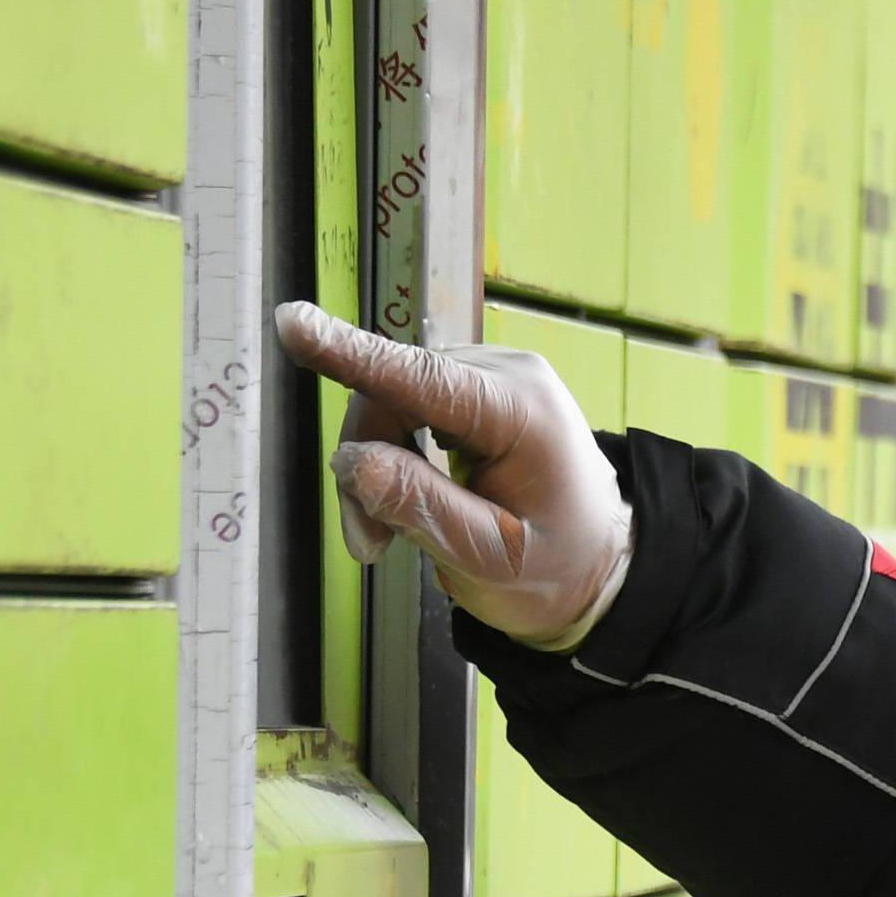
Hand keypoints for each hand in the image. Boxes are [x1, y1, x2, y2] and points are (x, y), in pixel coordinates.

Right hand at [271, 300, 632, 648]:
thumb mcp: (490, 560)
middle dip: (366, 465)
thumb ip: (424, 510)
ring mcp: (494, 378)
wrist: (600, 571)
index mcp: (523, 413)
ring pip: (392, 402)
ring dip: (376, 467)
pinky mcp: (478, 392)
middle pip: (394, 394)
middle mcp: (508, 377)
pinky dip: (394, 457)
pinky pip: (408, 408)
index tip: (294, 325)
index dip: (351, 354)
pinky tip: (410, 501)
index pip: (421, 379)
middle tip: (368, 542)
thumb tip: (355, 462)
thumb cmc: (556, 570)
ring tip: (388, 534)